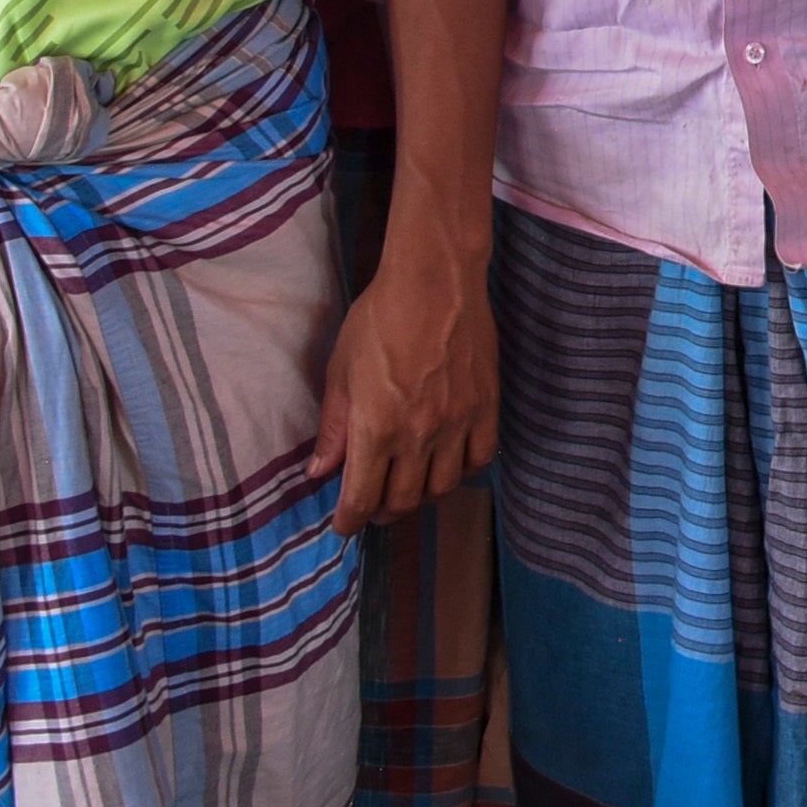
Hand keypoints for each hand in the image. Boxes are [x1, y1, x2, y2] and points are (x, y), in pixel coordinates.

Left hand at [314, 225, 497, 531]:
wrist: (435, 281)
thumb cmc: (379, 318)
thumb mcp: (341, 371)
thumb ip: (334, 427)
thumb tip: (320, 471)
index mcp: (376, 428)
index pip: (362, 498)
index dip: (350, 521)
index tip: (345, 526)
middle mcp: (419, 435)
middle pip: (403, 501)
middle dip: (382, 512)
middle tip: (373, 506)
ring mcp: (457, 423)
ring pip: (442, 488)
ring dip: (420, 496)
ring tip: (408, 486)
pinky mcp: (486, 407)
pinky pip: (479, 459)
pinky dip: (462, 471)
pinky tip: (448, 462)